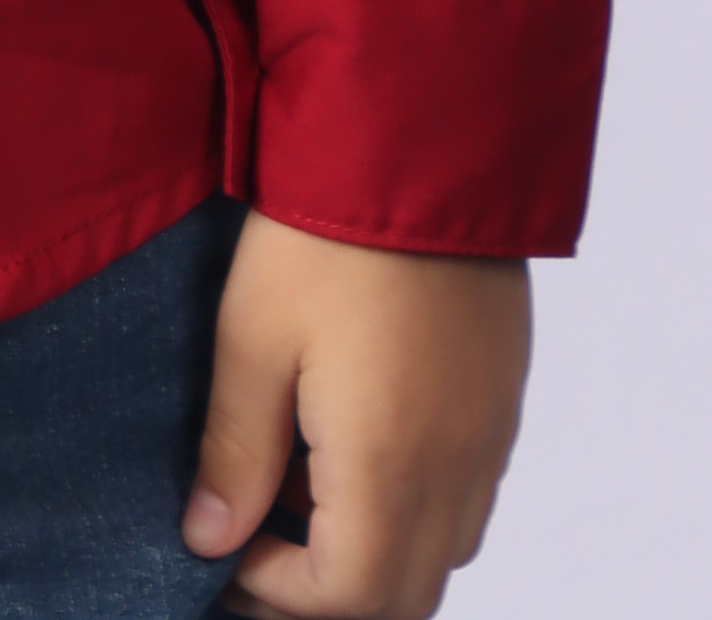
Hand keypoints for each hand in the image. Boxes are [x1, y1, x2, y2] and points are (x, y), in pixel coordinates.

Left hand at [180, 214, 528, 616]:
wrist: (423, 137)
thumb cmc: (325, 231)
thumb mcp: (252, 336)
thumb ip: (235, 451)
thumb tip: (209, 541)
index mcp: (389, 464)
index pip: (348, 595)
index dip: (280, 593)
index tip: (226, 550)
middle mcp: (455, 467)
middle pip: (405, 595)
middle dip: (329, 592)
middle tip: (258, 547)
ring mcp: (488, 433)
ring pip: (442, 549)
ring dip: (375, 551)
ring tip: (299, 490)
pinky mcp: (501, 394)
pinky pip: (467, 494)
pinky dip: (413, 506)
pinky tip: (353, 442)